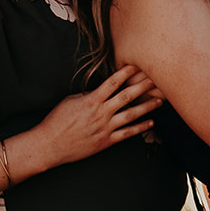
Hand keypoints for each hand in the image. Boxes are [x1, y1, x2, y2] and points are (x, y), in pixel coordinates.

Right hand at [25, 65, 162, 171]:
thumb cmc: (56, 121)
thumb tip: (101, 91)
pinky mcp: (106, 141)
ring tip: (160, 101)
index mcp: (91, 100)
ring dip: (147, 107)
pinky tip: (151, 122)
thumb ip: (88, 95)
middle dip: (142, 87)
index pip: (112, 83)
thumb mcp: (70, 101)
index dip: (125, 73)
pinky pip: (127, 134)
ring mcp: (105, 128)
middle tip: (156, 79)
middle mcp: (101, 113)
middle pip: (126, 96)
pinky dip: (140, 128)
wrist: (49, 145)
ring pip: (131, 115)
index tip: (137, 65)